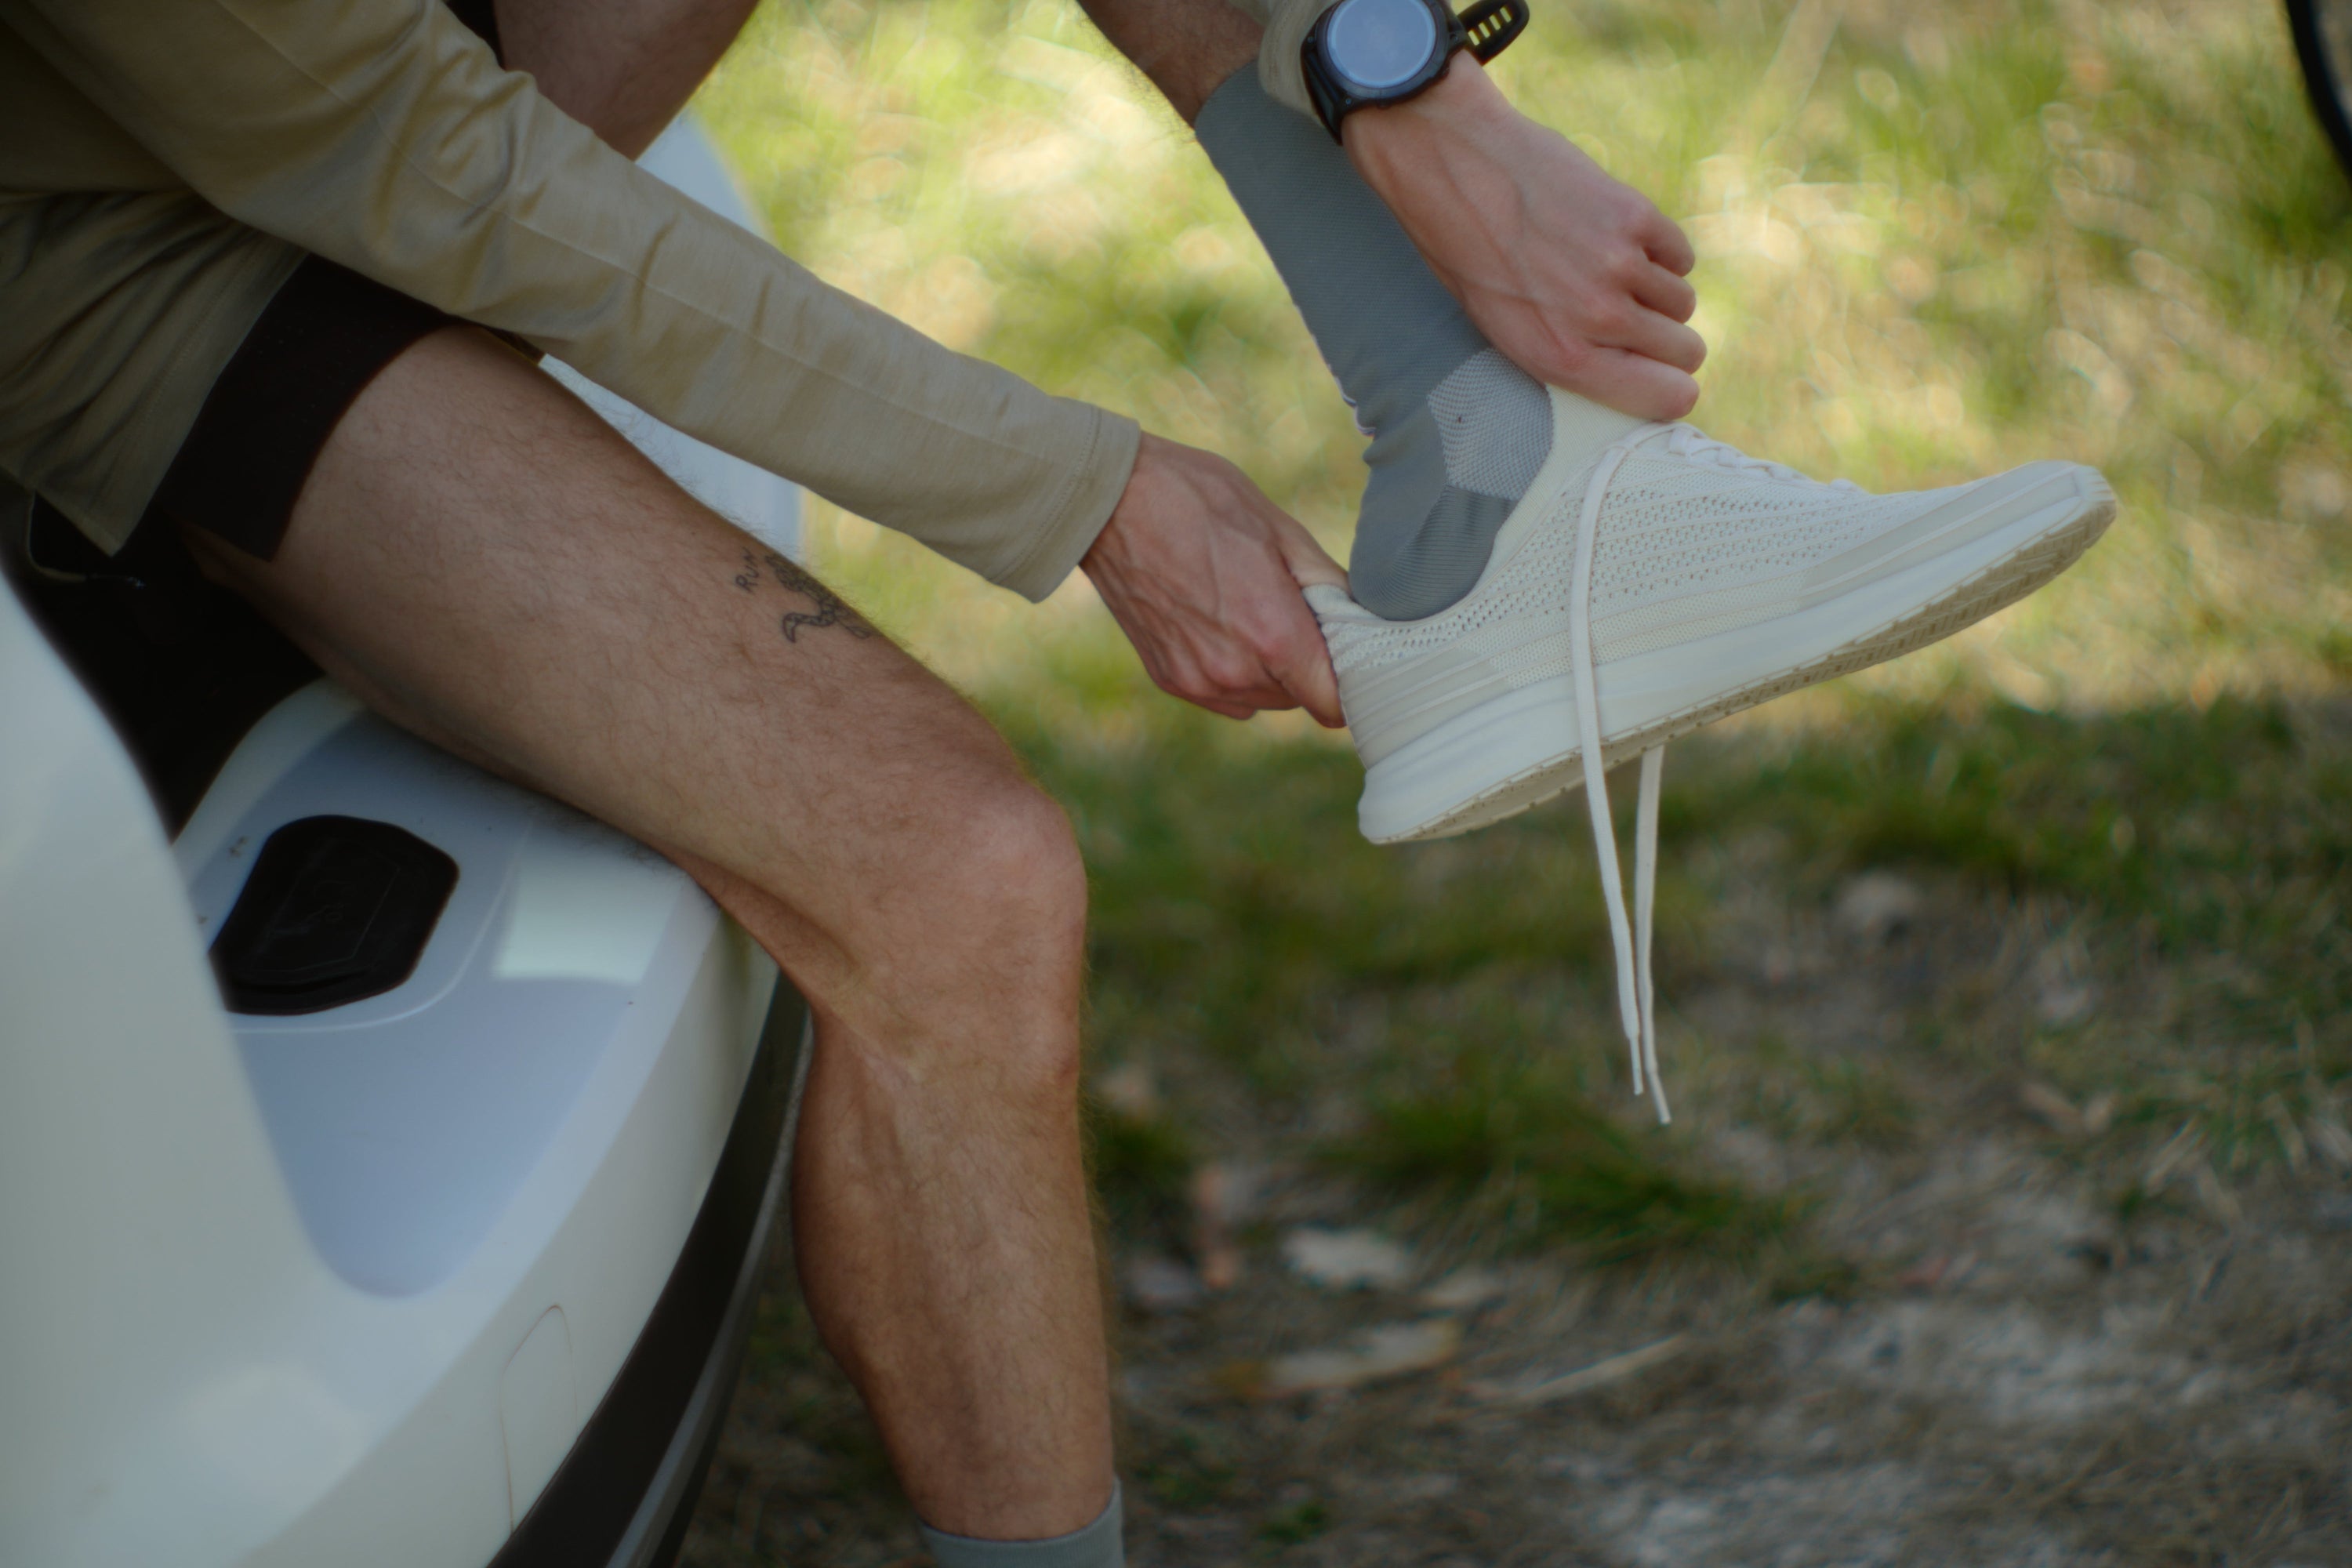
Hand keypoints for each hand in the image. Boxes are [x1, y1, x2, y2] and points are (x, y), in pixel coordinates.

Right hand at [1081, 433, 1347, 725]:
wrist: (1109, 502)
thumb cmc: (1199, 500)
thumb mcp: (1280, 529)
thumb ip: (1327, 586)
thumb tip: (1360, 620)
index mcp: (1273, 634)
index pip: (1335, 705)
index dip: (1352, 685)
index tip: (1350, 655)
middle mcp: (1235, 672)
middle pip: (1300, 699)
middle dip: (1307, 663)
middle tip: (1292, 608)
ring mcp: (1198, 682)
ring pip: (1263, 699)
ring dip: (1270, 668)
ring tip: (1248, 606)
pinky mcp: (1169, 680)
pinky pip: (1226, 695)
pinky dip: (1233, 670)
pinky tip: (1217, 620)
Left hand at [1344, 55, 1705, 420]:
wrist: (1455, 167)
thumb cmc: (1467, 255)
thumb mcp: (1502, 329)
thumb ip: (1566, 354)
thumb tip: (1627, 370)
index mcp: (1559, 357)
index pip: (1666, 398)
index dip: (1672, 389)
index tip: (1665, 376)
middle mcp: (1596, 318)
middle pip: (1686, 351)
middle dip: (1670, 342)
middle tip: (1641, 323)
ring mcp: (1619, 265)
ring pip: (1682, 302)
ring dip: (1658, 293)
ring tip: (1612, 273)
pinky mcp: (1634, 215)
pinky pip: (1680, 255)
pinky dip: (1660, 251)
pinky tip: (1620, 240)